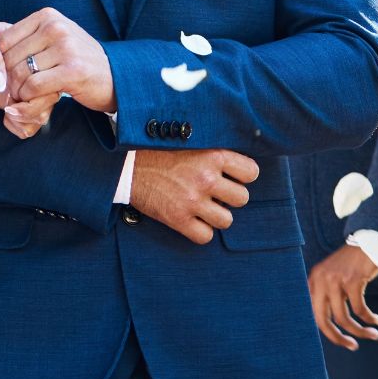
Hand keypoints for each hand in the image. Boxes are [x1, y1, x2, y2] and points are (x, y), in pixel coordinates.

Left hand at [0, 9, 114, 112]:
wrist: (114, 78)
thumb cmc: (75, 59)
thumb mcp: (45, 39)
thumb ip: (8, 33)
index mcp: (48, 16)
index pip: (4, 39)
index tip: (5, 76)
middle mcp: (57, 27)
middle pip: (10, 58)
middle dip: (7, 80)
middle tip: (12, 92)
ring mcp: (66, 48)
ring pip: (20, 73)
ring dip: (17, 91)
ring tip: (22, 97)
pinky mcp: (73, 70)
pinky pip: (34, 86)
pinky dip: (28, 98)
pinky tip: (34, 100)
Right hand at [127, 149, 259, 244]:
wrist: (126, 165)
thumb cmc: (157, 151)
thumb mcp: (190, 142)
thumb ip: (213, 152)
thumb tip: (235, 167)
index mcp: (212, 155)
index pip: (251, 172)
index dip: (243, 176)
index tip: (231, 177)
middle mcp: (205, 178)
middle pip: (242, 199)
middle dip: (230, 198)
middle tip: (215, 193)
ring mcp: (192, 200)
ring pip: (226, 220)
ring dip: (216, 216)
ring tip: (203, 208)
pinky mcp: (177, 218)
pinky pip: (205, 236)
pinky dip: (200, 231)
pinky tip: (191, 220)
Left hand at [307, 242, 377, 348]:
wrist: (370, 241)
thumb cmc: (354, 264)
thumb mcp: (335, 278)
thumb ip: (330, 296)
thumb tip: (331, 325)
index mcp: (314, 281)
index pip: (314, 314)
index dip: (328, 331)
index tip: (342, 340)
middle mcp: (320, 281)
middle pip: (323, 320)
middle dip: (338, 338)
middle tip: (353, 346)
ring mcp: (335, 280)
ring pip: (344, 318)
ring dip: (360, 331)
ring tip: (374, 335)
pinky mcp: (351, 280)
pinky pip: (360, 309)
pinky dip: (369, 318)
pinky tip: (376, 321)